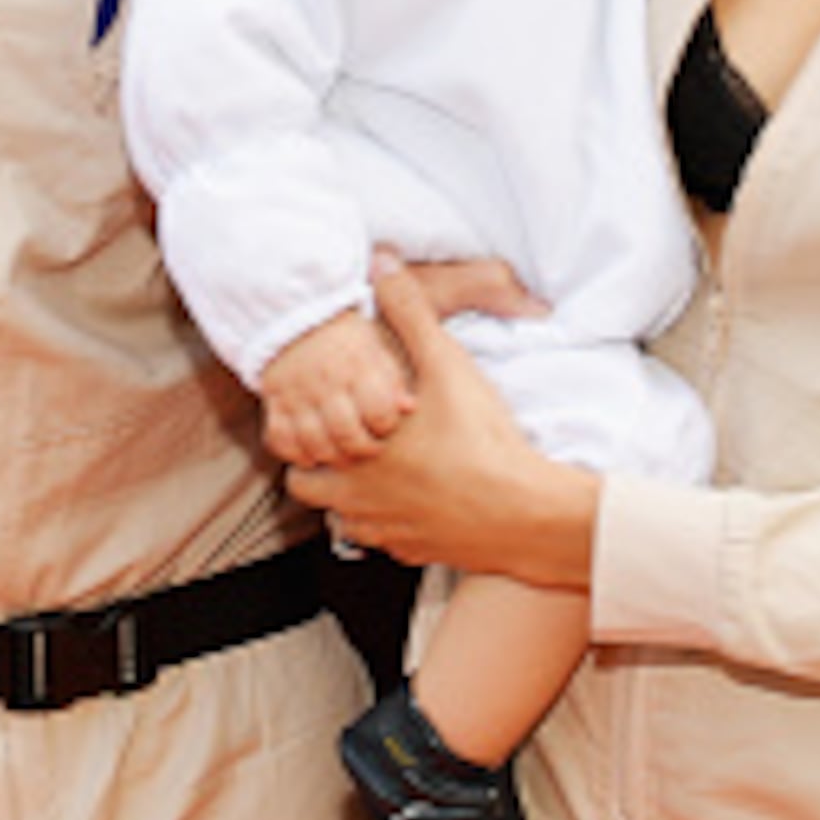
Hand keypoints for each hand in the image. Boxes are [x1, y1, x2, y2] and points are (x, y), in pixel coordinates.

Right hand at [260, 312, 410, 464]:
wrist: (294, 318)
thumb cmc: (346, 339)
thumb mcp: (375, 348)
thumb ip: (393, 379)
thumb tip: (409, 408)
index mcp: (357, 365)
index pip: (378, 410)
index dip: (386, 425)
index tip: (385, 426)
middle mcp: (326, 381)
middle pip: (346, 432)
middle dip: (361, 449)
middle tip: (366, 449)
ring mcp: (297, 393)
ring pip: (313, 441)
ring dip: (330, 455)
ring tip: (341, 453)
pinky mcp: (275, 401)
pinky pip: (281, 438)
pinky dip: (296, 453)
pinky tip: (311, 453)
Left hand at [289, 263, 600, 589]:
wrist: (525, 512)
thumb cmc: (481, 440)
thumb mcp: (446, 365)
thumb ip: (411, 313)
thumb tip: (382, 265)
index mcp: (355, 452)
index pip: (294, 451)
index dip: (305, 432)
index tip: (323, 416)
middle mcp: (361, 499)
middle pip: (308, 491)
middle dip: (321, 469)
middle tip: (348, 444)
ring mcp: (389, 533)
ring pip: (347, 521)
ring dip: (355, 499)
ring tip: (385, 472)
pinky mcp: (419, 554)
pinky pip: (388, 543)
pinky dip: (395, 524)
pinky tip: (422, 501)